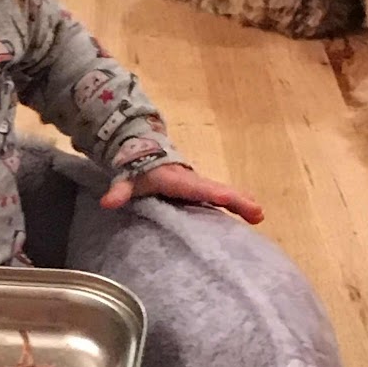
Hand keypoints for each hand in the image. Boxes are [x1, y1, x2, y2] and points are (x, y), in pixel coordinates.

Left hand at [100, 162, 263, 224]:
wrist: (144, 152)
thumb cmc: (137, 169)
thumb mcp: (127, 179)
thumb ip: (119, 190)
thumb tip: (108, 202)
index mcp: (176, 180)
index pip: (194, 187)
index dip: (209, 192)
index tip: (225, 198)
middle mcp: (192, 181)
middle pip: (217, 190)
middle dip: (237, 200)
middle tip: (257, 212)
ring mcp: (199, 185)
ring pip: (223, 193)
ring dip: (242, 202)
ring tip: (259, 215)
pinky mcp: (201, 190)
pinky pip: (220, 197)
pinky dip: (236, 203)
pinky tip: (251, 214)